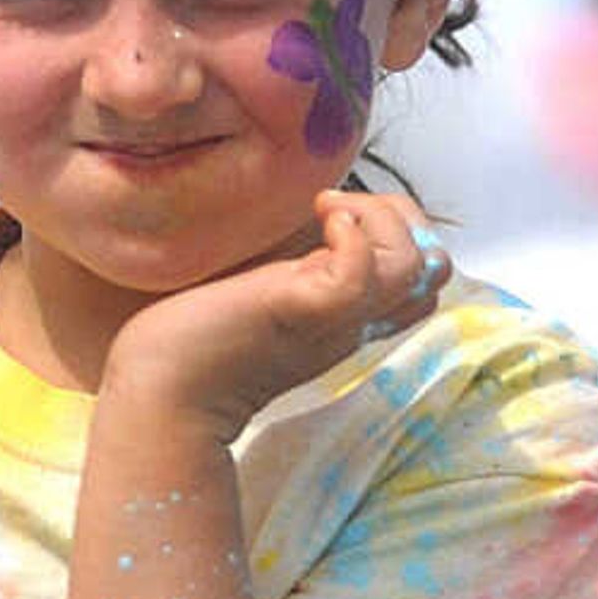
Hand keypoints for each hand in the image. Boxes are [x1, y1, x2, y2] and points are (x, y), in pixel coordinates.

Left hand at [98, 189, 450, 439]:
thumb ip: (297, 267)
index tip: (340, 215)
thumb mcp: (267, 294)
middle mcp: (353, 322)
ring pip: (420, 267)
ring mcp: (333, 319)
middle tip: (339, 209)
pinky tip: (314, 221)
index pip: (425, 277)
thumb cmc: (197, 339)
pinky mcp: (302, 312)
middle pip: (436, 271)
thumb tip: (315, 215)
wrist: (160, 389)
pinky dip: (351, 233)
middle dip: (407, 219)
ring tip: (327, 210)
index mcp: (348, 317)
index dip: (406, 232)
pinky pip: (363, 272)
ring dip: (382, 218)